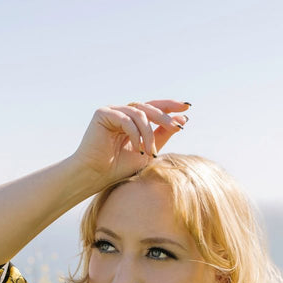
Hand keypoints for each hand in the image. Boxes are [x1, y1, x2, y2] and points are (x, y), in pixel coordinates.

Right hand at [69, 99, 189, 182]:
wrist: (95, 176)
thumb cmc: (118, 168)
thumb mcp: (148, 151)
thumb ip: (163, 135)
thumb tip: (181, 119)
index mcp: (131, 120)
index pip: (153, 108)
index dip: (170, 106)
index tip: (187, 107)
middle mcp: (121, 113)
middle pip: (148, 107)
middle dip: (165, 117)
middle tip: (178, 127)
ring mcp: (111, 111)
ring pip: (139, 113)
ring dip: (149, 133)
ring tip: (150, 151)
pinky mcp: (102, 113)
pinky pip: (126, 119)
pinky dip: (135, 133)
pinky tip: (137, 148)